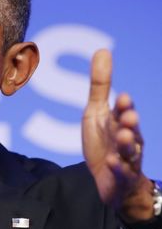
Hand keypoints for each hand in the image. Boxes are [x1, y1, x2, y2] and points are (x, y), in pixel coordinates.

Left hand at [82, 49, 153, 222]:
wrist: (111, 178)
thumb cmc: (105, 140)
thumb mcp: (97, 111)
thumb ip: (100, 85)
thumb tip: (103, 50)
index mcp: (120, 122)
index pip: (123, 111)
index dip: (123, 106)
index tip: (121, 97)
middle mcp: (127, 138)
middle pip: (131, 130)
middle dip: (130, 122)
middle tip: (128, 116)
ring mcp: (125, 158)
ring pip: (129, 151)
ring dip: (126, 143)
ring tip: (122, 135)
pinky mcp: (120, 176)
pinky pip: (121, 172)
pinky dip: (117, 167)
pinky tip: (111, 161)